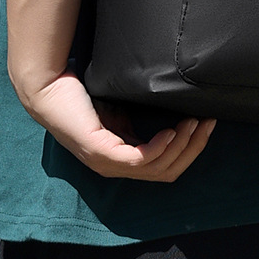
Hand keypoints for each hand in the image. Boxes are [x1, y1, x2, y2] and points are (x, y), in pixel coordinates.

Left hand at [19, 70, 214, 180]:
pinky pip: (138, 160)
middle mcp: (115, 167)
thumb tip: (175, 109)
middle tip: (209, 122)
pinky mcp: (100, 152)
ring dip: (182, 146)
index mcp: (122, 158)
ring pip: (158, 168)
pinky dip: (160, 148)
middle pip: (168, 171)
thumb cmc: (83, 94)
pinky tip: (171, 130)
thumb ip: (141, 118)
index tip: (206, 123)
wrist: (49, 87)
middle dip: (193, 148)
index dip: (190, 148)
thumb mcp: (121, 109)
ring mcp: (107, 163)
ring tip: (194, 122)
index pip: (166, 167)